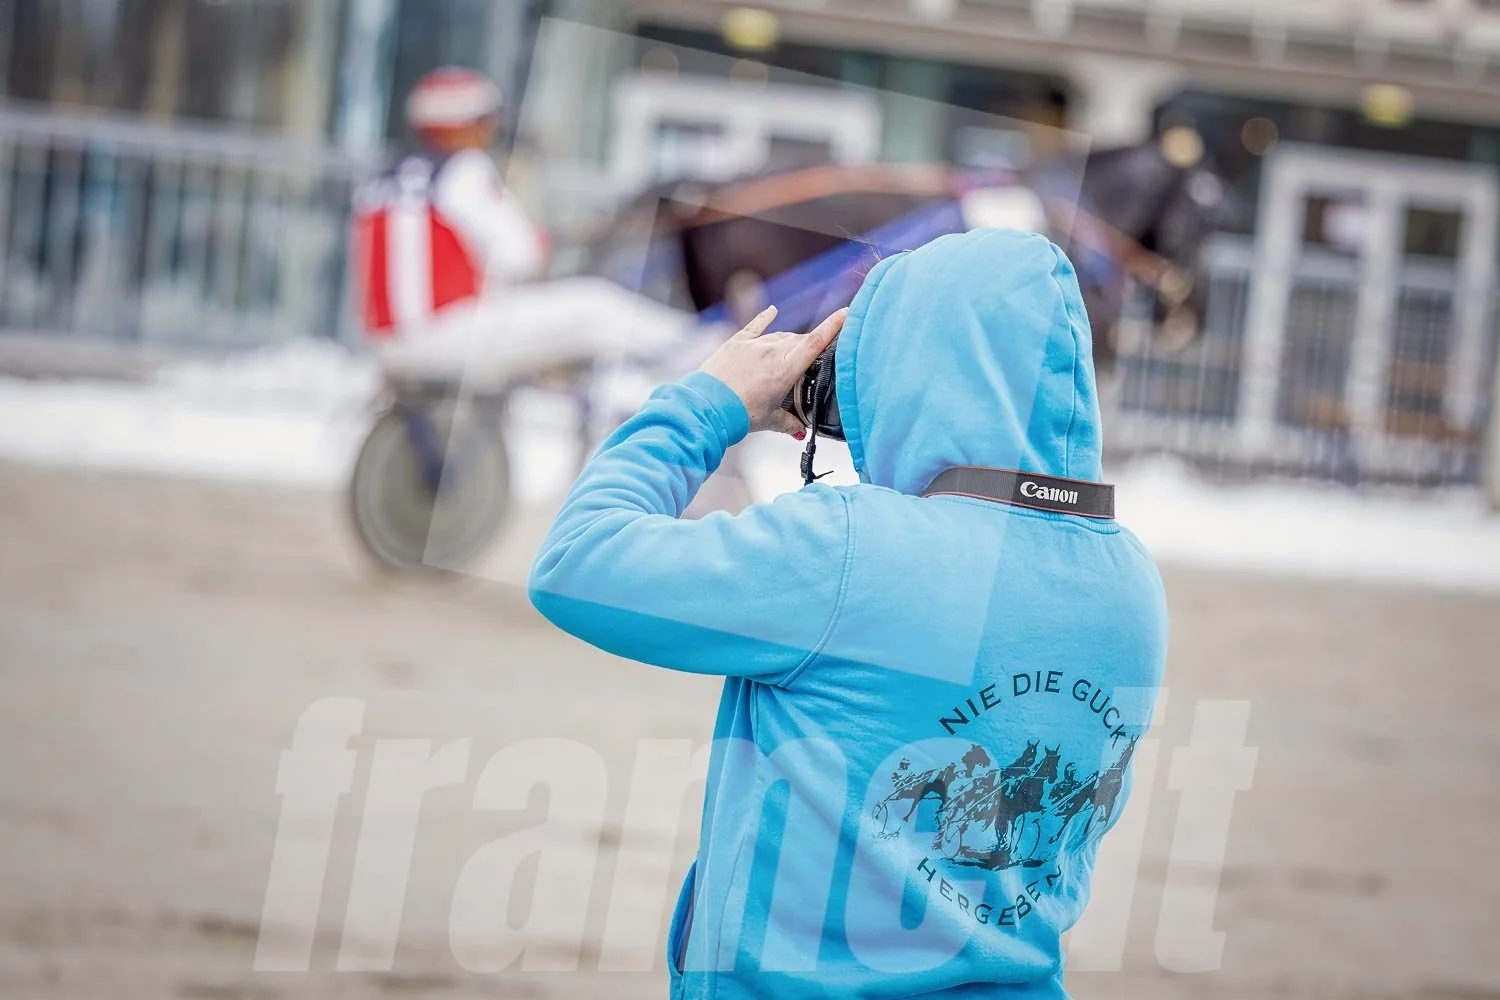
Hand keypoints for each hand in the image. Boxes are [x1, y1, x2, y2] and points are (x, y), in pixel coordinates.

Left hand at [699, 306, 847, 436]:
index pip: (815, 342)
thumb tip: (800, 429)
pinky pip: (755, 326)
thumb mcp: (769, 421)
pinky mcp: (736, 343)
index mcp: (785, 369)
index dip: (834, 326)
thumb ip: (789, 422)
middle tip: (813, 359)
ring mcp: (753, 345)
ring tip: (788, 357)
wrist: (705, 407)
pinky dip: (764, 318)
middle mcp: (771, 351)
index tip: (846, 312)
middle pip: (799, 340)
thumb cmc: (739, 414)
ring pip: (779, 336)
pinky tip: (772, 311)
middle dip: (809, 345)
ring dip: (788, 343)